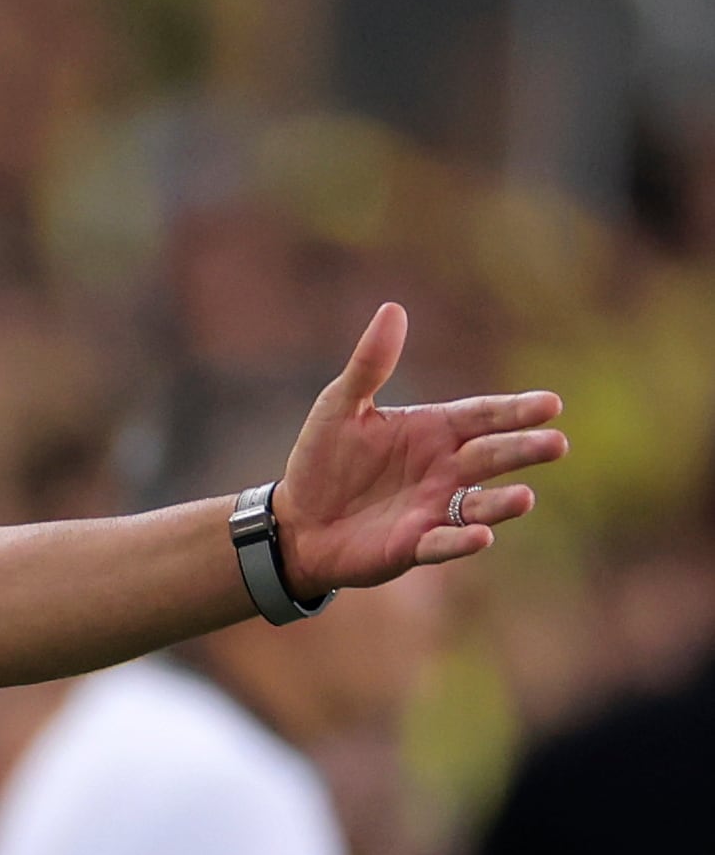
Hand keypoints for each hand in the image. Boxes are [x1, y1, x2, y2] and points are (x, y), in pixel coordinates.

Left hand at [274, 303, 564, 592]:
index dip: (515, 411)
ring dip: (503, 503)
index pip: (482, 416)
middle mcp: (445, 469)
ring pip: (478, 504)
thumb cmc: (324, 460)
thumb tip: (393, 309)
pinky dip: (461, 541)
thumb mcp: (340, 405)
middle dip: (524, 450)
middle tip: (557, 443)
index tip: (550, 404)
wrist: (297, 519)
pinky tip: (480, 537)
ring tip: (526, 497)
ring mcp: (434, 509)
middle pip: (492, 456)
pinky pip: (443, 543)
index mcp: (434, 431)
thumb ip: (370, 364)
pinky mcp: (414, 545)